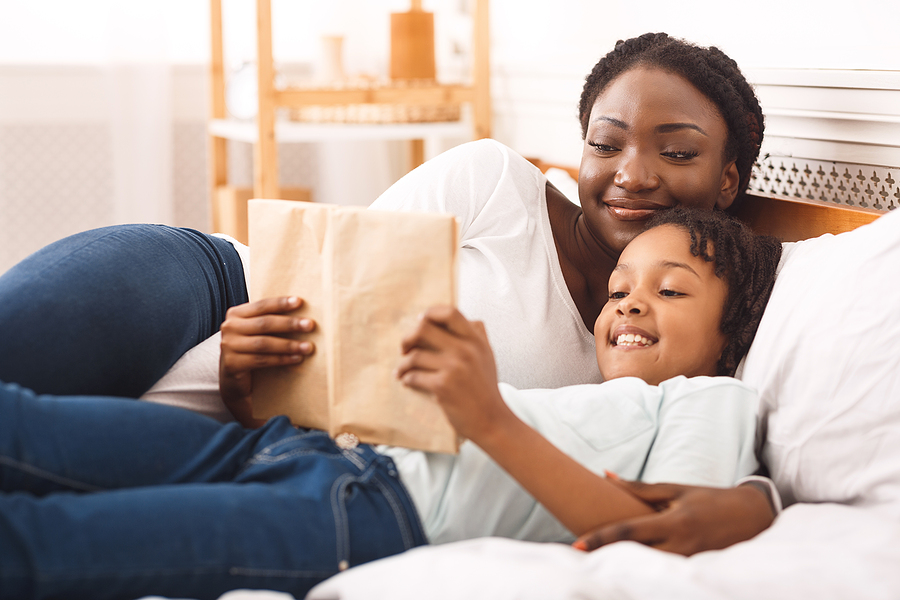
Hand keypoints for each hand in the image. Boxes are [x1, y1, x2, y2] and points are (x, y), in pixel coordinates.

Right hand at [219, 296, 315, 427]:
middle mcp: (230, 327)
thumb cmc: (251, 347)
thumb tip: (303, 313)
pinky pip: (262, 360)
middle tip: (310, 325)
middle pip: (264, 324)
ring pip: (264, 343)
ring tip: (308, 347)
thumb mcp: (256, 330)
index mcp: (236, 313)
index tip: (299, 302)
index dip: (281, 303)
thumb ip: (270, 319)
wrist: (233, 374)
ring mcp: (228, 346)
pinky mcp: (232, 364)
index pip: (262, 305)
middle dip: (289, 324)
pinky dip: (281, 359)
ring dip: (288, 345)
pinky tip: (296, 359)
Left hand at [395, 306, 506, 440]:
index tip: (420, 321)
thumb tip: (470, 319)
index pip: (450, 312)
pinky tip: (407, 381)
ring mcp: (454, 368)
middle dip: (408, 338)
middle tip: (404, 348)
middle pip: (424, 328)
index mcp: (476, 341)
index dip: (430, 313)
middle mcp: (465, 350)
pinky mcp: (443, 387)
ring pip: (415, 355)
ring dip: (403, 364)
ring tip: (402, 370)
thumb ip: (479, 336)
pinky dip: (407, 378)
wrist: (492, 421)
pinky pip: (414, 376)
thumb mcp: (488, 357)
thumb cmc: (486, 390)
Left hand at [573, 478, 775, 555]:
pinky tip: (629, 575)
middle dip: (606, 560)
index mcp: (674, 522)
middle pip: (635, 558)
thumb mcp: (677, 490)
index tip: (576, 545)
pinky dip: (646, 574)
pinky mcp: (696, 571)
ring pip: (650, 571)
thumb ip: (640, 488)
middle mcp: (681, 546)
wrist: (754, 517)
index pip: (628, 532)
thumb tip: (606, 476)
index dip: (600, 539)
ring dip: (624, 569)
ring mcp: (690, 562)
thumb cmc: (710, 499)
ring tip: (596, 568)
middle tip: (578, 560)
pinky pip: (666, 575)